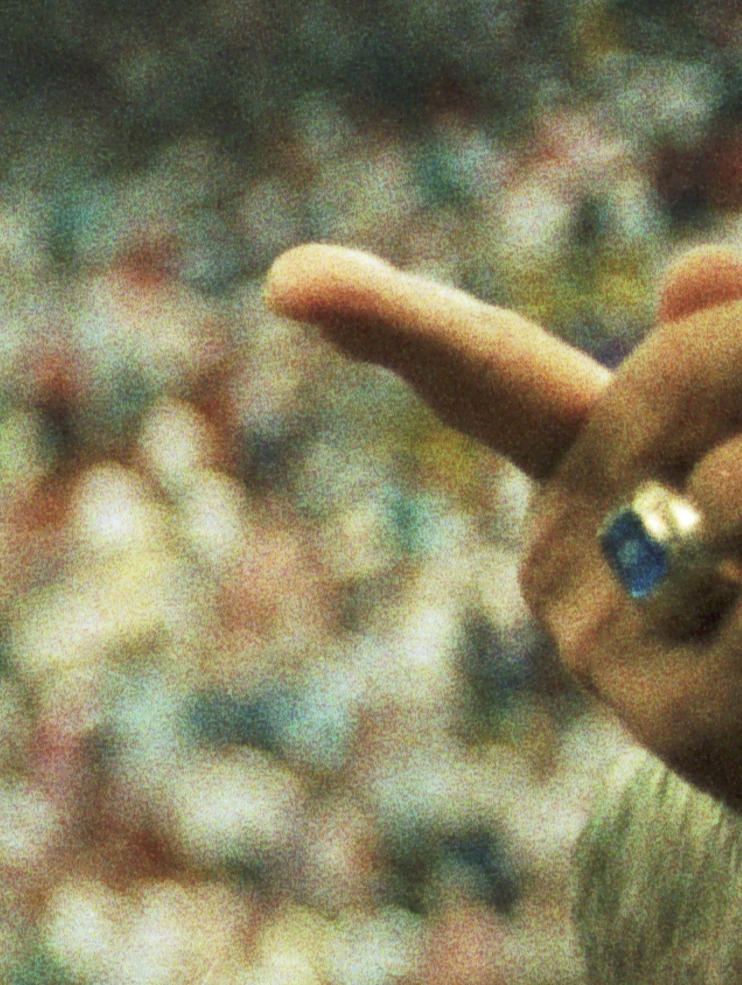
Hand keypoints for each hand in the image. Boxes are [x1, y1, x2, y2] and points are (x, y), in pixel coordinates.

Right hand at [264, 243, 741, 802]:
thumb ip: (728, 341)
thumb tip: (688, 269)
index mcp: (590, 467)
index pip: (485, 373)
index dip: (389, 314)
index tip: (286, 282)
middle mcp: (567, 552)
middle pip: (676, 377)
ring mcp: (609, 639)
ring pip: (727, 485)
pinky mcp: (687, 715)